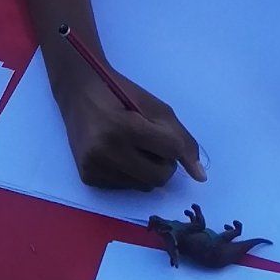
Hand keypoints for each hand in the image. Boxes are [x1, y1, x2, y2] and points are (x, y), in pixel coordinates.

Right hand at [58, 65, 205, 190]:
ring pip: (143, 186)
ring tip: (132, 147)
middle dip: (163, 163)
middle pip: (159, 178)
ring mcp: (94, 166)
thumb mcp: (155, 108)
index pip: (170, 151)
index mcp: (124, 127)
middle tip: (151, 144)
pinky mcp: (87, 177)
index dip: (175, 145)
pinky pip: (125, 187)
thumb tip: (200, 176)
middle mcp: (106, 151)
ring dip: (146, 170)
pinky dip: (129, 174)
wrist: (78, 93)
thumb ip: (181, 139)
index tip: (164, 134)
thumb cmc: (121, 95)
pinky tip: (117, 154)